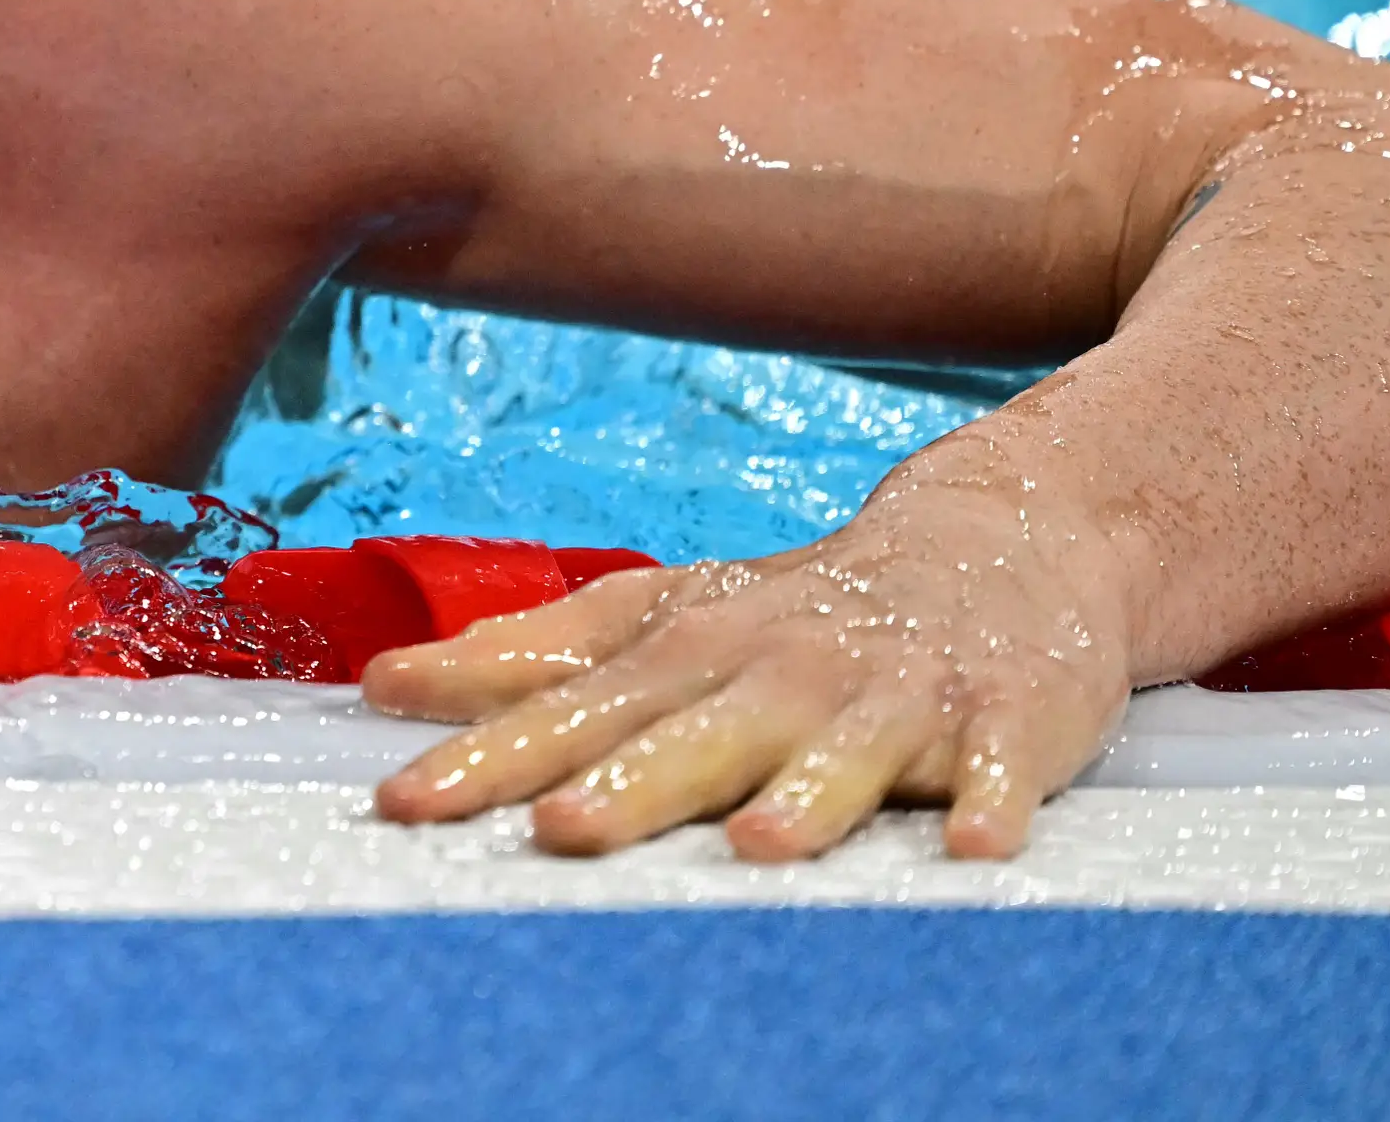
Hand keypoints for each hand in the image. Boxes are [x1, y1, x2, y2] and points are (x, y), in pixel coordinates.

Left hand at [360, 480, 1130, 859]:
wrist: (992, 543)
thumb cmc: (795, 609)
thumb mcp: (658, 616)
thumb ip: (530, 655)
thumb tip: (387, 682)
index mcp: (687, 651)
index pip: (570, 708)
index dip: (487, 754)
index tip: (405, 799)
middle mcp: (778, 671)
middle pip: (691, 733)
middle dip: (625, 784)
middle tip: (559, 833)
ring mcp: (892, 696)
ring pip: (843, 754)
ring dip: (805, 800)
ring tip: (761, 848)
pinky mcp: (1002, 719)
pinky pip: (1001, 770)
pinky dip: (994, 802)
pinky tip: (981, 846)